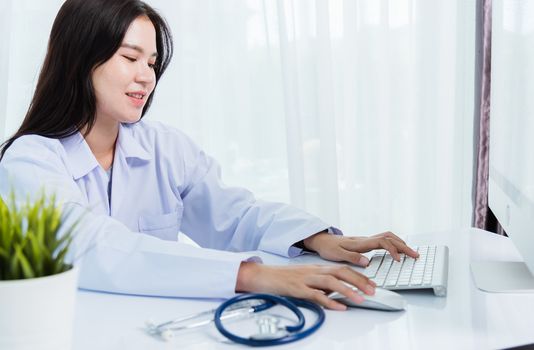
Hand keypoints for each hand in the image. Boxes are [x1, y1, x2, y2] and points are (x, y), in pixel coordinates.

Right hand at [236, 262, 375, 309]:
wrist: (263, 275)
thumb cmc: (283, 278)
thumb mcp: (306, 279)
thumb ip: (321, 284)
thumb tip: (337, 293)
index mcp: (317, 268)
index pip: (342, 269)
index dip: (359, 276)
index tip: (372, 284)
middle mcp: (314, 271)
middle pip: (341, 272)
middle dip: (359, 281)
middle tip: (373, 291)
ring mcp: (306, 279)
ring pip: (331, 281)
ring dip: (348, 290)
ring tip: (361, 299)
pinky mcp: (297, 288)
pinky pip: (316, 295)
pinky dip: (329, 301)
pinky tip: (340, 306)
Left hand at [303, 231, 418, 265]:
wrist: (322, 240)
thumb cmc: (329, 248)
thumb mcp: (337, 255)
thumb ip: (352, 258)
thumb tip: (367, 262)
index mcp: (361, 243)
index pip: (382, 242)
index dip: (393, 250)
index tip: (399, 260)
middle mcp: (365, 239)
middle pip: (390, 238)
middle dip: (404, 246)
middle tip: (416, 255)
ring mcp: (366, 240)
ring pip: (388, 237)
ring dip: (401, 243)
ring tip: (411, 252)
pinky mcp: (365, 242)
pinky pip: (384, 240)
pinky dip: (394, 243)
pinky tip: (398, 250)